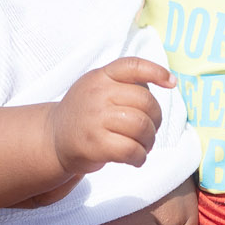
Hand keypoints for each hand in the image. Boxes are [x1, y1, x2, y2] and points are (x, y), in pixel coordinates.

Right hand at [49, 56, 175, 174]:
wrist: (53, 138)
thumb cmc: (85, 113)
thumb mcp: (98, 87)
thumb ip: (124, 82)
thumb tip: (165, 81)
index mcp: (101, 76)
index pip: (133, 66)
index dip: (156, 72)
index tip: (171, 83)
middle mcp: (98, 94)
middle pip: (145, 102)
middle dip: (156, 120)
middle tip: (151, 130)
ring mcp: (95, 119)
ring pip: (141, 126)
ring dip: (150, 140)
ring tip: (144, 145)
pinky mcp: (95, 144)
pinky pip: (131, 150)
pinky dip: (140, 156)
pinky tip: (136, 158)